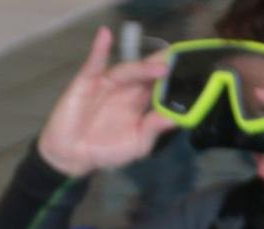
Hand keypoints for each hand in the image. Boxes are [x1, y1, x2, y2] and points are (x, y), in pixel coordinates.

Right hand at [36, 26, 176, 177]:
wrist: (72, 157)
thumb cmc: (105, 150)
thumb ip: (153, 130)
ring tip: (160, 66)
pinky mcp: (87, 82)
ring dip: (143, 67)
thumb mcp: (136, 145)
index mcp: (140, 103)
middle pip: (147, 73)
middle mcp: (126, 89)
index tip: (190, 76)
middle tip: (180, 60)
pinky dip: (99, 49)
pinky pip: (94, 63)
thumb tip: (175, 119)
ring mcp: (107, 83)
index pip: (159, 86)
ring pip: (128, 70)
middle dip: (163, 65)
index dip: (173, 80)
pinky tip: (105, 36)